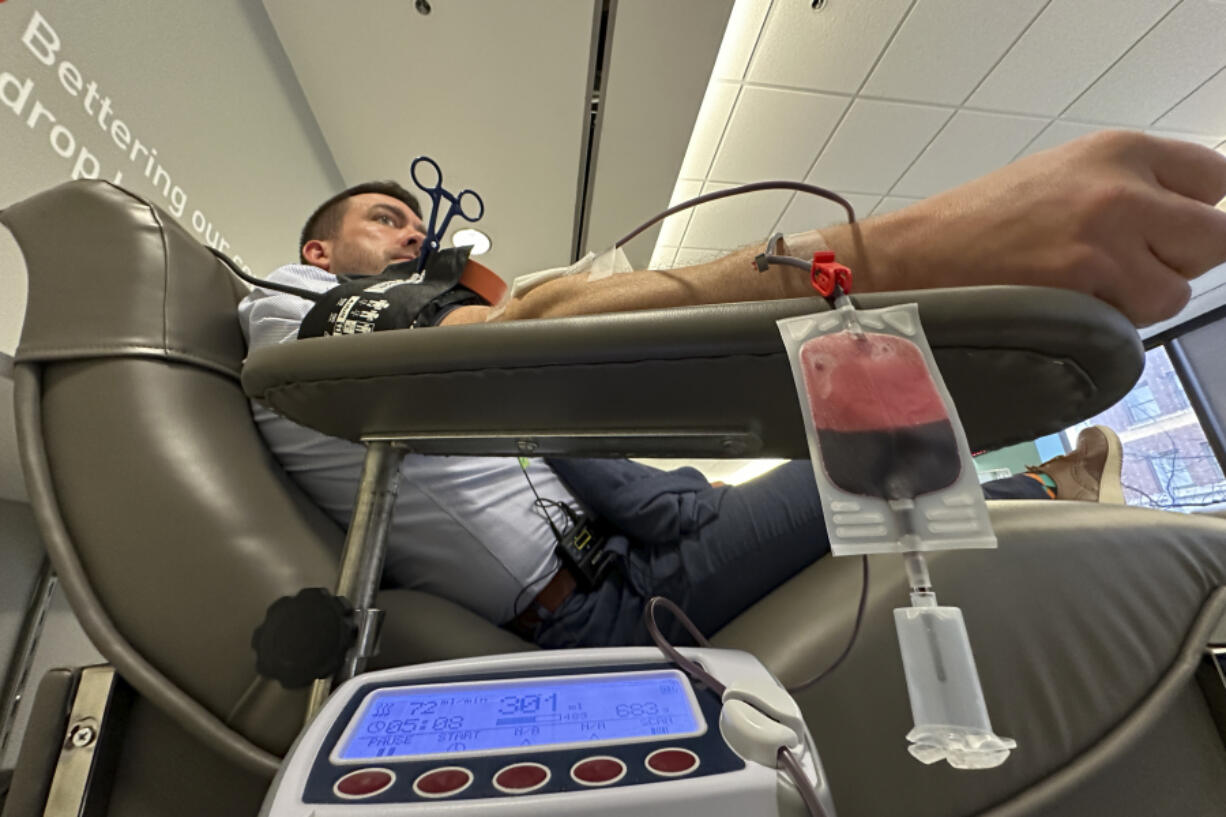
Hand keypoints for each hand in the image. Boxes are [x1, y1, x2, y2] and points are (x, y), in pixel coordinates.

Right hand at [825, 131, 1225, 325]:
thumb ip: (1129, 187)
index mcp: (1118, 149)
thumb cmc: (979, 223)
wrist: (917, 256)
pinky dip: (1109, 325)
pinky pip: (1136, 322)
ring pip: (1176, 290)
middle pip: (1211, 238)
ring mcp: (1107, 240)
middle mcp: (1122, 187)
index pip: (1215, 179)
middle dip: (1177, 262)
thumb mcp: (1062, 176)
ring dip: (1140, 302)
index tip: (1172, 234)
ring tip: (1085, 292)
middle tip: (1127, 270)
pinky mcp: (1087, 289)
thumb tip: (1184, 221)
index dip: (1195, 215)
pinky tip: (1066, 309)